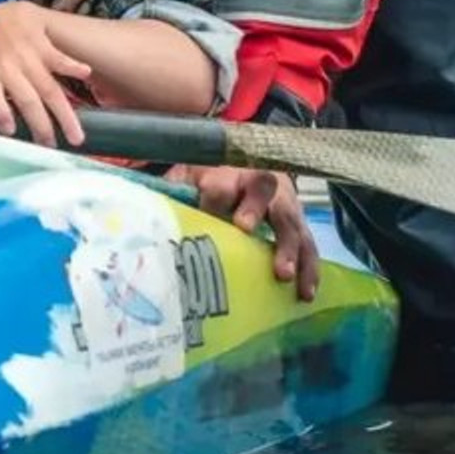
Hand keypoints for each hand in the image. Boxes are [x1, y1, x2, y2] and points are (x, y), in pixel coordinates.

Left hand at [0, 2, 91, 147]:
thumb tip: (8, 128)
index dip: (0, 113)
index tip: (10, 131)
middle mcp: (8, 66)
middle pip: (28, 100)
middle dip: (42, 126)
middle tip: (54, 146)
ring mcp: (26, 55)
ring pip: (48, 87)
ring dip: (63, 112)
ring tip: (76, 134)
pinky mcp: (42, 44)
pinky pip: (59, 57)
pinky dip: (73, 66)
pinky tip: (86, 74)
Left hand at [168, 165, 319, 300]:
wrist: (242, 161)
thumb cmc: (208, 177)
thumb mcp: (187, 177)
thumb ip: (173, 192)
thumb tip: (144, 213)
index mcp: (227, 170)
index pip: (220, 183)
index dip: (214, 197)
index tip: (206, 208)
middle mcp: (258, 181)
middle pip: (261, 189)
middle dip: (254, 208)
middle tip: (244, 229)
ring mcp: (283, 201)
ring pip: (291, 219)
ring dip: (290, 247)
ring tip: (285, 275)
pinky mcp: (298, 223)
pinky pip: (309, 243)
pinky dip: (310, 267)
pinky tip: (306, 292)